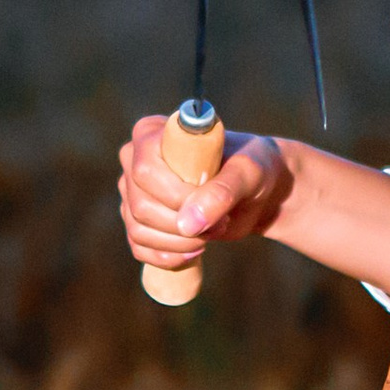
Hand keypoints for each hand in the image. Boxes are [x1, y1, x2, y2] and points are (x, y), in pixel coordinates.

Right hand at [118, 118, 292, 275]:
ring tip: (212, 232)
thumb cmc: (252, 168)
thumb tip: (187, 224)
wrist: (256, 192)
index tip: (212, 199)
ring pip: (139, 230)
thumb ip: (221, 192)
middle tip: (221, 221)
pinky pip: (139, 248)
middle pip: (141, 206)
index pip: (145, 172)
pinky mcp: (141, 220)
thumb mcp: (247, 173)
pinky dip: (168, 256)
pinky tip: (193, 251)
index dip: (176, 195)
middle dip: (184, 224)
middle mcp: (134, 160)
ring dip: (181, 242)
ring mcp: (133, 192)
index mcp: (152, 133)